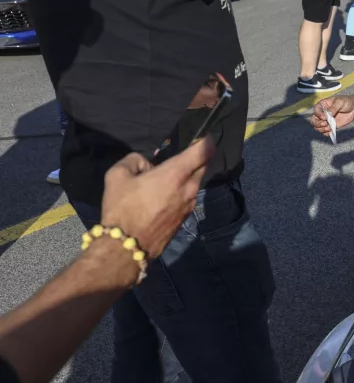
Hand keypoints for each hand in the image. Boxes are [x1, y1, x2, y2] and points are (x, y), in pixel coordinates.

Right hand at [100, 138, 214, 259]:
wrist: (126, 247)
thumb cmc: (122, 209)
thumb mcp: (117, 176)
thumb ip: (134, 161)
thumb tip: (146, 165)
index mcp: (176, 174)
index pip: (204, 151)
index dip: (207, 140)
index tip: (205, 135)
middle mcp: (189, 188)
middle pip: (203, 166)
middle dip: (199, 157)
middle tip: (186, 152)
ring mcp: (190, 205)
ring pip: (196, 182)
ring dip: (189, 175)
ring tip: (171, 174)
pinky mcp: (186, 217)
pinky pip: (189, 197)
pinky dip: (184, 190)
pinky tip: (167, 194)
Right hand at [311, 96, 353, 135]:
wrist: (353, 109)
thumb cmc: (345, 102)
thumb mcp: (340, 102)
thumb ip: (333, 107)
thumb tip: (328, 114)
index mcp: (322, 105)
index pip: (316, 110)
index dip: (319, 114)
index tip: (325, 117)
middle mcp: (322, 113)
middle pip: (314, 120)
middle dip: (318, 123)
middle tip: (325, 124)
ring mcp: (325, 120)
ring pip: (318, 127)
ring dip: (322, 129)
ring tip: (329, 128)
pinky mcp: (330, 126)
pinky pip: (324, 131)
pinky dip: (326, 133)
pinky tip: (330, 132)